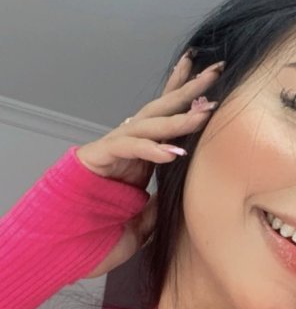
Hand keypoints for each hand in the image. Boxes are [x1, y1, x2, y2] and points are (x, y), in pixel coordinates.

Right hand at [78, 52, 223, 278]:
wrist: (66, 238)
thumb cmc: (105, 223)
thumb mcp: (146, 215)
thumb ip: (162, 201)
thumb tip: (182, 197)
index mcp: (142, 149)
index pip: (167, 114)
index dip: (186, 93)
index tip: (211, 75)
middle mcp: (130, 141)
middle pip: (163, 107)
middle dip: (190, 88)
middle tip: (215, 70)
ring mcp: (114, 147)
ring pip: (149, 124)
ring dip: (178, 119)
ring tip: (203, 115)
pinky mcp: (99, 158)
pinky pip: (129, 148)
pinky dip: (151, 149)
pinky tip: (173, 153)